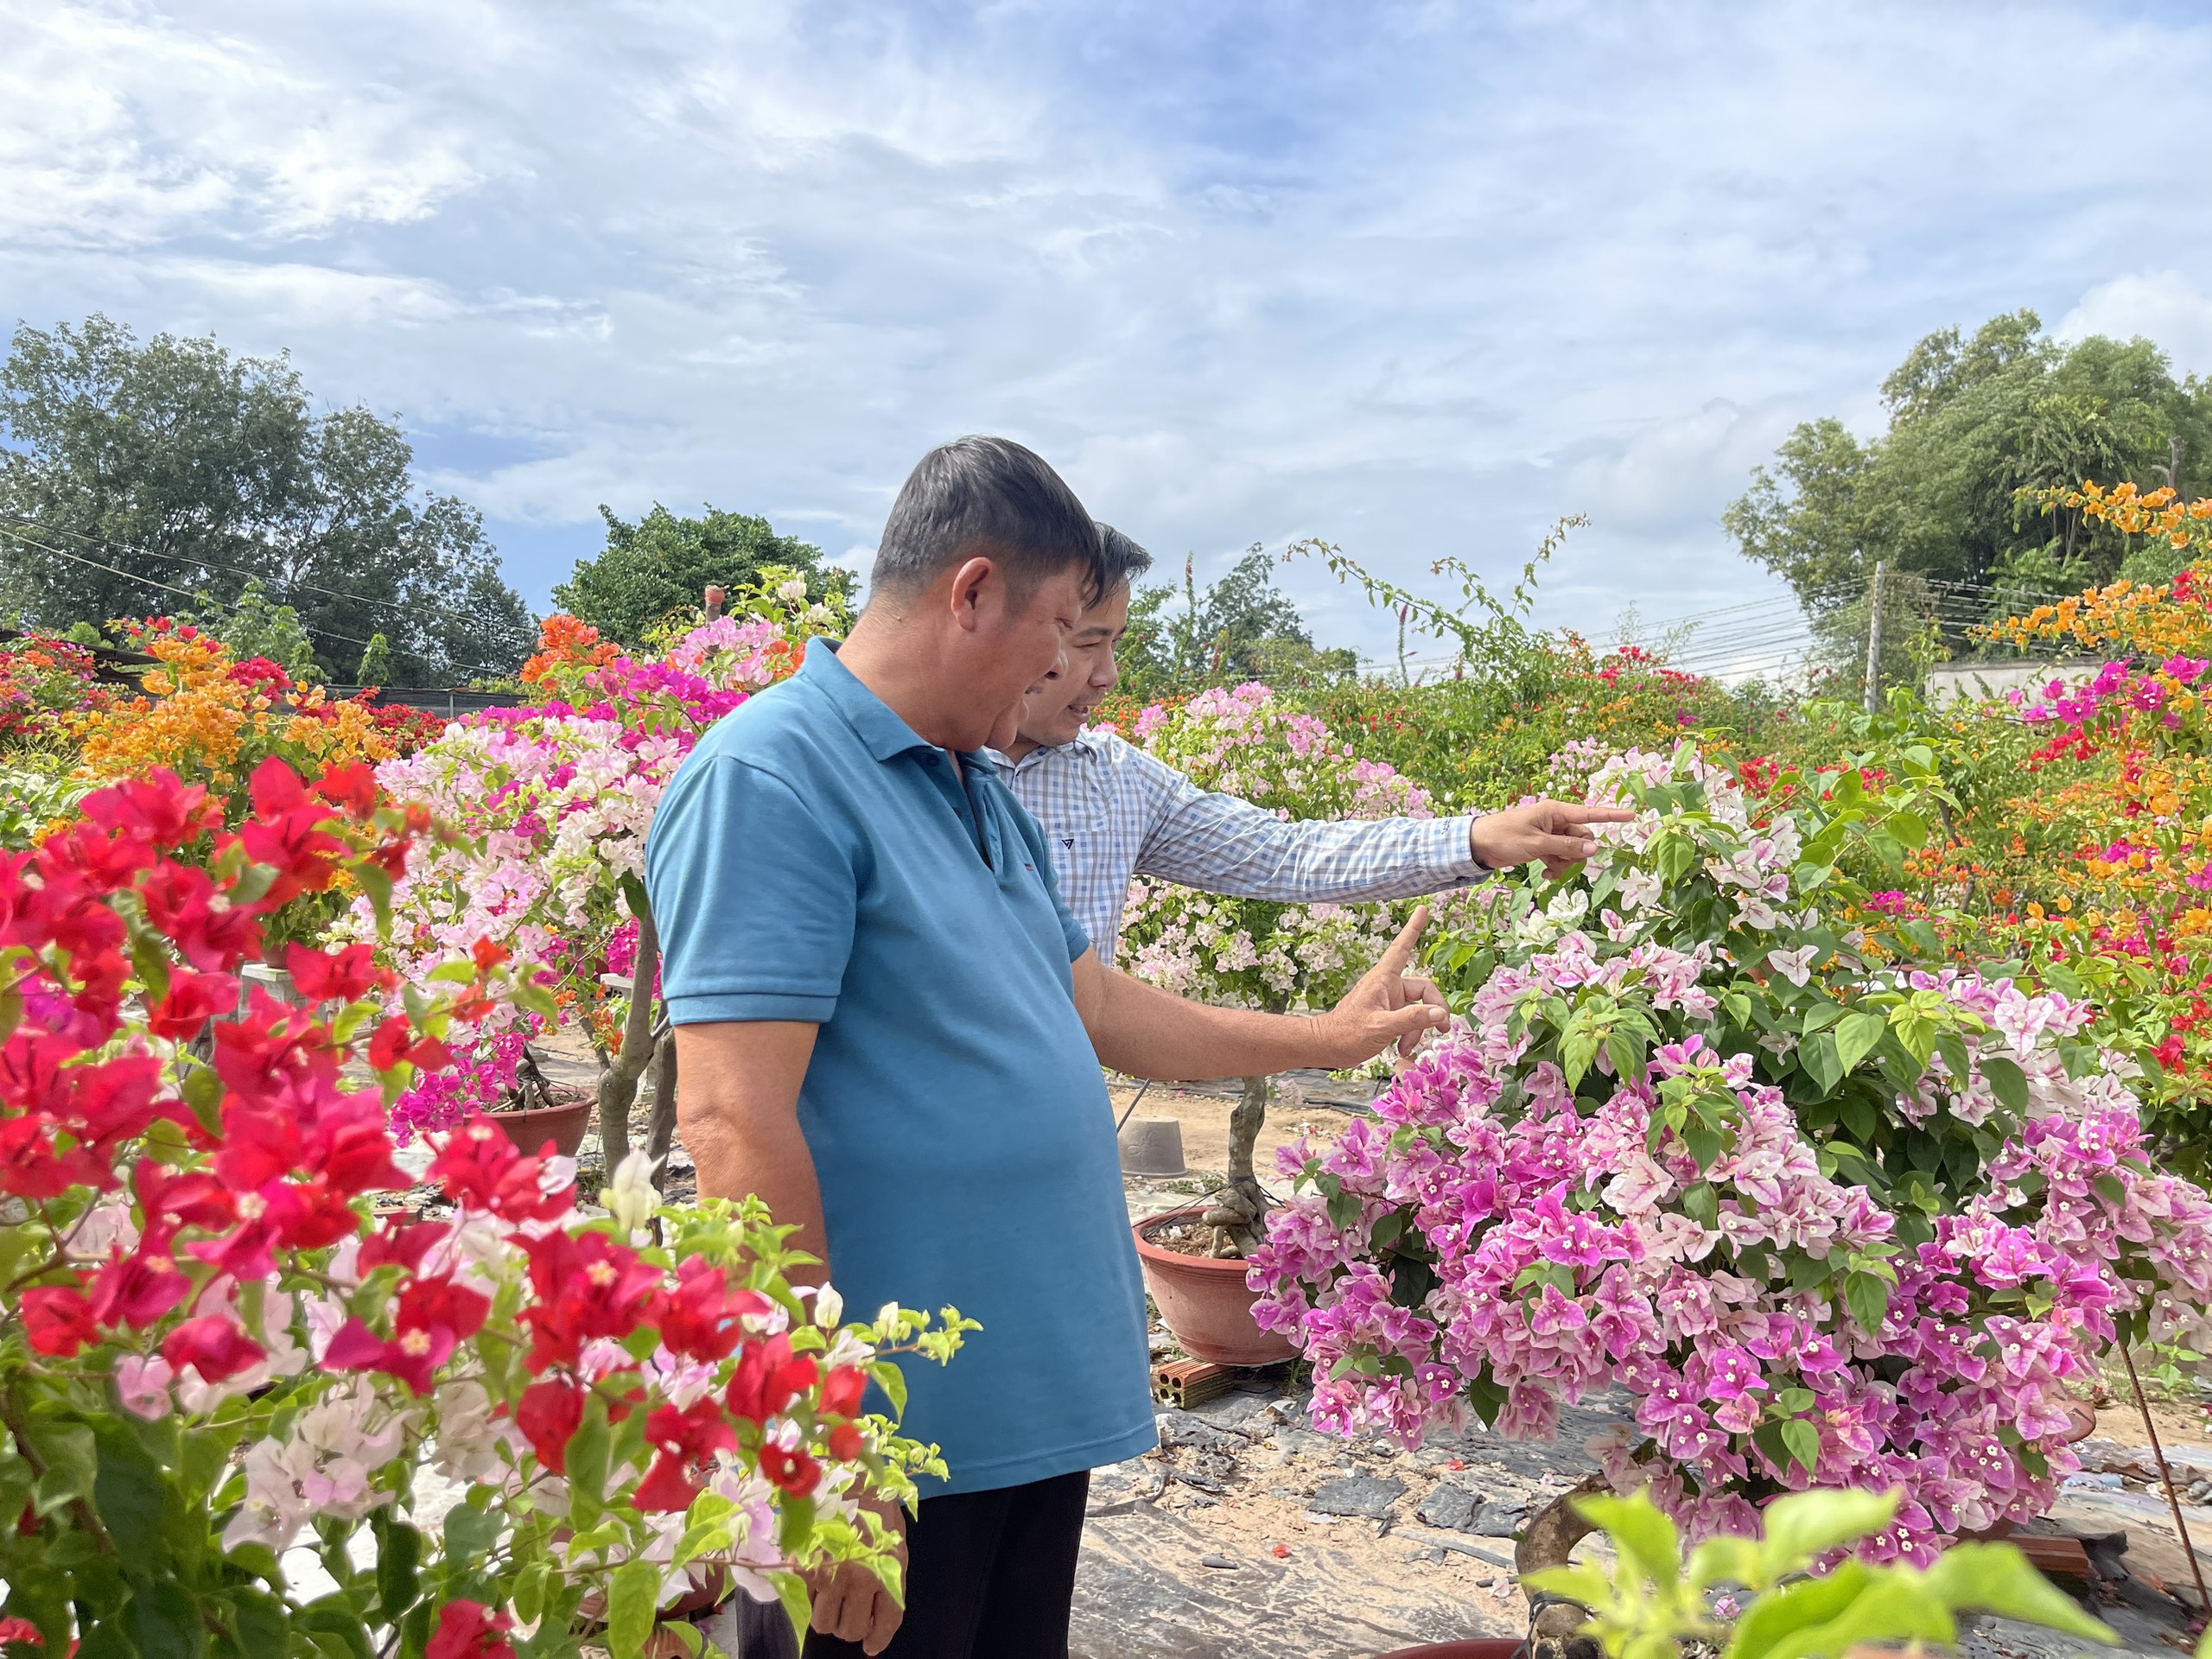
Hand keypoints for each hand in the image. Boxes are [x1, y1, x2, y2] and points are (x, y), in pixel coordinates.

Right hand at [806, 1498, 906, 1654]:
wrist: (844, 1471)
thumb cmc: (873, 1504)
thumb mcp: (894, 1538)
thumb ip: (889, 1574)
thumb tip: (878, 1614)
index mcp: (890, 1568)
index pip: (887, 1621)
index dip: (877, 1639)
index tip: (870, 1647)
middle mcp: (862, 1575)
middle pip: (852, 1629)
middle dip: (849, 1628)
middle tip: (847, 1614)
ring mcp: (831, 1572)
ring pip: (824, 1623)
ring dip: (827, 1618)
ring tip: (830, 1600)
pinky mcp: (805, 1565)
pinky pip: (805, 1600)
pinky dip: (809, 1596)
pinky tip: (816, 1581)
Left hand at [1309, 906, 1450, 1067]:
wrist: (1327, 1048)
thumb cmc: (1346, 1033)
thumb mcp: (1381, 1026)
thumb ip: (1412, 1019)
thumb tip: (1441, 1013)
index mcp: (1384, 979)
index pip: (1402, 948)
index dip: (1413, 929)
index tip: (1424, 909)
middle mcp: (1389, 986)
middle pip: (1425, 990)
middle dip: (1433, 1011)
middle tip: (1442, 1029)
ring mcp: (1389, 1001)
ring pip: (1419, 1009)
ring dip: (1419, 1029)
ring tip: (1407, 1047)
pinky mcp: (1388, 1015)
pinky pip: (1410, 1020)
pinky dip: (1410, 1034)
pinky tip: (1402, 1048)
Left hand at [1468, 799, 1636, 878]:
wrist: (1479, 846)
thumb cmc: (1505, 837)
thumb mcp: (1537, 843)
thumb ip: (1566, 847)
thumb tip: (1594, 849)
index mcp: (1556, 812)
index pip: (1590, 814)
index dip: (1611, 816)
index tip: (1632, 815)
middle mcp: (1557, 822)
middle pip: (1583, 839)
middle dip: (1576, 853)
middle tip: (1557, 859)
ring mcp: (1551, 836)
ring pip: (1573, 852)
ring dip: (1565, 863)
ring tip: (1547, 867)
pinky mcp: (1544, 848)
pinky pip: (1562, 859)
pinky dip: (1556, 868)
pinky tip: (1545, 874)